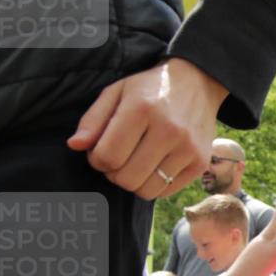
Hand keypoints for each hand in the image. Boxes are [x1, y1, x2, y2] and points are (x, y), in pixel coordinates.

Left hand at [67, 58, 227, 199]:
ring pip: (147, 191)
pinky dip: (155, 185)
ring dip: (134, 182)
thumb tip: (75, 145)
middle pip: (127, 178)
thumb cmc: (150, 88)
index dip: (96, 160)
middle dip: (114, 173)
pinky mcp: (200, 163)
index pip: (108, 156)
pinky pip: (167, 192)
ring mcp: (188, 149)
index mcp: (142, 109)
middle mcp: (169, 130)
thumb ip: (93, 119)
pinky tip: (154, 166)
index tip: (101, 151)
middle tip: (118, 159)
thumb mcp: (116, 92)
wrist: (197, 82)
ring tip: (135, 164)